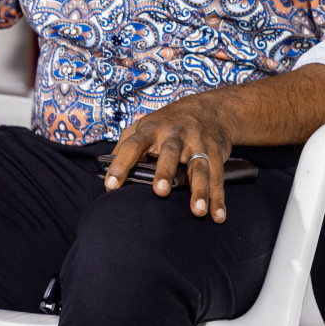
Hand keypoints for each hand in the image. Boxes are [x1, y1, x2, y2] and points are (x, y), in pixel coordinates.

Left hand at [104, 94, 237, 221]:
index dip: (121, 164)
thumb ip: (125, 145)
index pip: (132, 145)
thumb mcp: (144, 125)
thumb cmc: (169, 122)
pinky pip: (217, 177)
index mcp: (151, 130)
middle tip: (161, 191)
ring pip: (198, 167)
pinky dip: (219, 198)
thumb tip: (106, 172)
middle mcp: (175, 135)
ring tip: (198, 211)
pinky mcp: (216, 153)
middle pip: (169, 153)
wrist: (212, 108)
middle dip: (165, 171)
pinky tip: (218, 216)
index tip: (111, 185)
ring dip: (199, 189)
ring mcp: (198, 144)